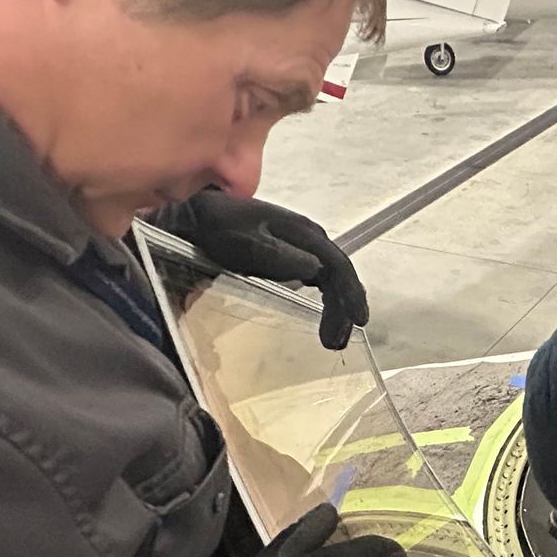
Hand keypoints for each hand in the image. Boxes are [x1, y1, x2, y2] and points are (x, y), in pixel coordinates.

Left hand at [169, 191, 367, 349]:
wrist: (199, 215)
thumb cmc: (220, 229)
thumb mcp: (247, 243)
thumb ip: (278, 256)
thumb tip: (315, 271)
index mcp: (304, 234)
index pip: (338, 266)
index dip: (350, 294)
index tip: (358, 321)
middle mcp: (309, 238)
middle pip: (339, 275)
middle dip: (344, 309)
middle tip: (336, 342)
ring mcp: (301, 246)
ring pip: (331, 279)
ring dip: (336, 309)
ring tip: (332, 338)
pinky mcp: (290, 255)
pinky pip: (318, 280)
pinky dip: (325, 301)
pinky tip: (323, 317)